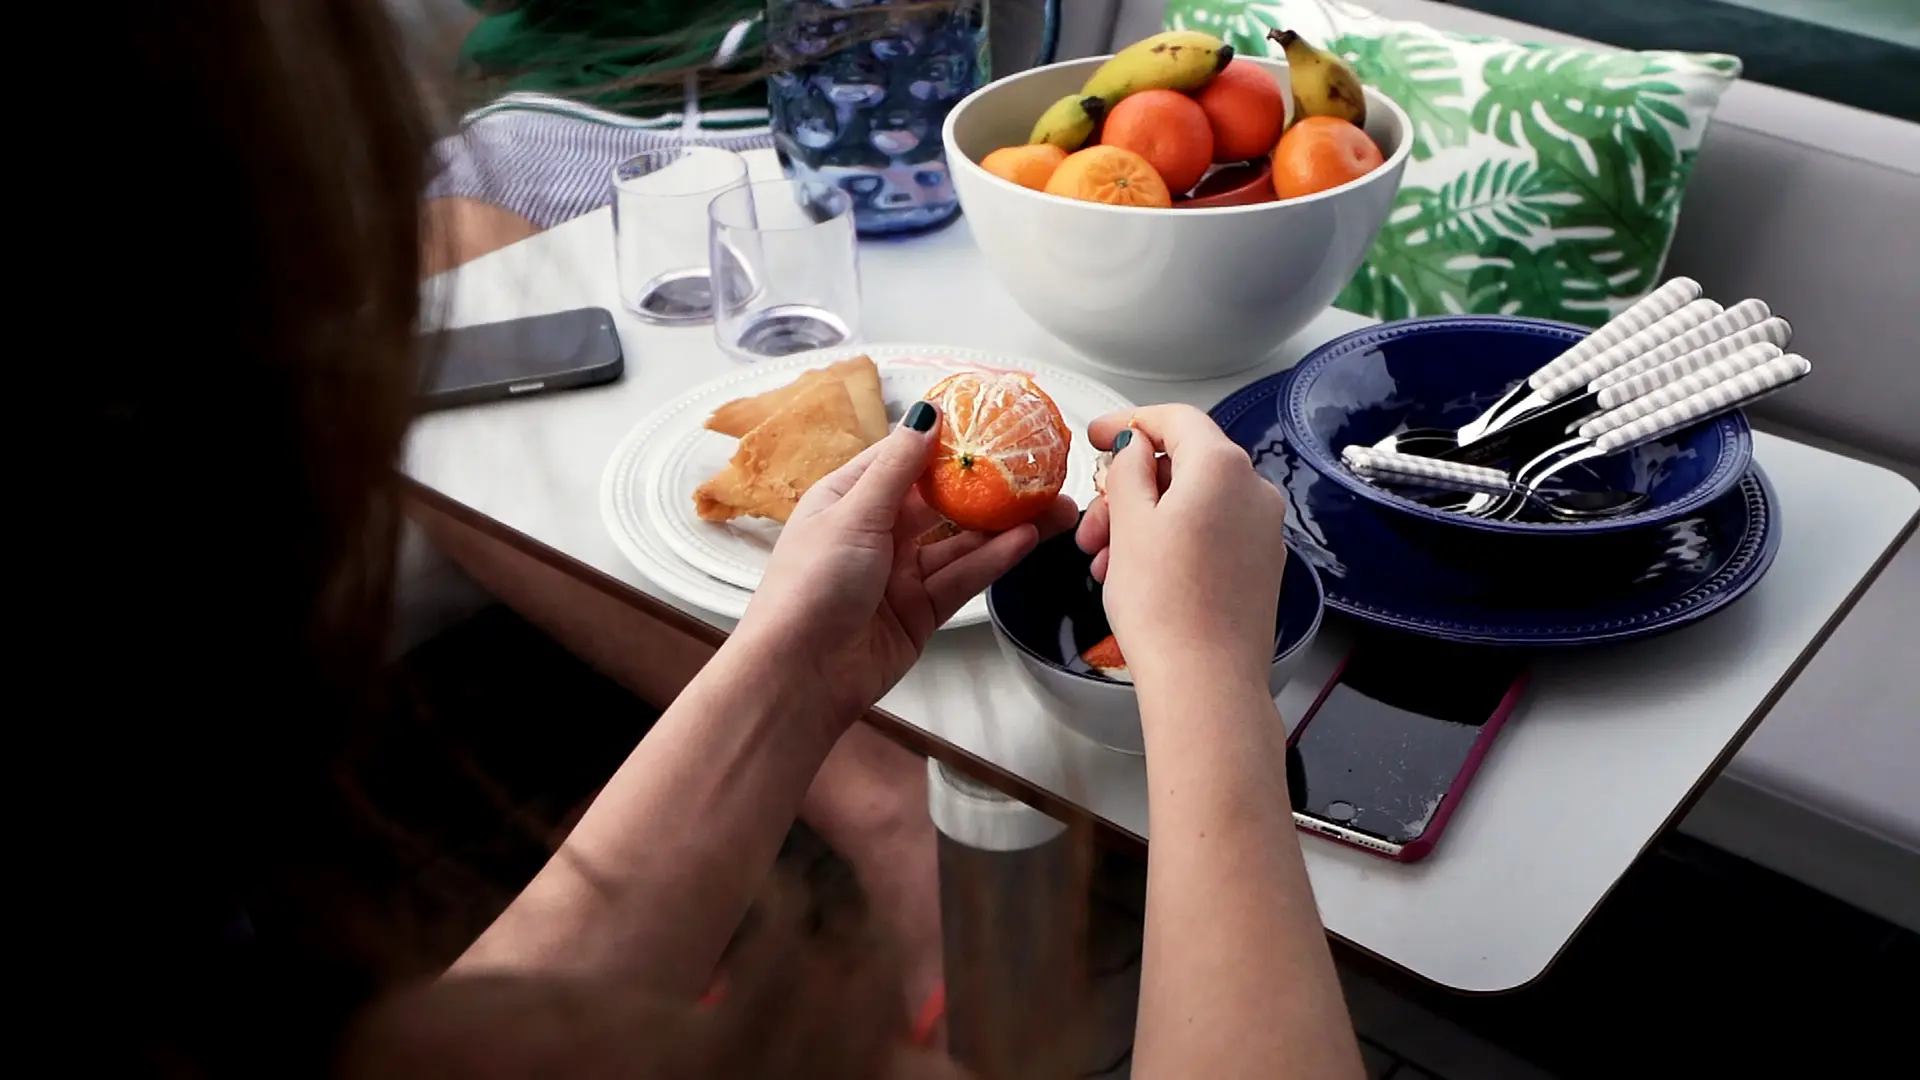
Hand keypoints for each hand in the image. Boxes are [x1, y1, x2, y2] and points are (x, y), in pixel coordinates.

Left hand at [734, 403, 1078, 727]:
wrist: (799, 676)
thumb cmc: (809, 587)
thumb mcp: (853, 514)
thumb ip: (897, 468)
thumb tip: (926, 415)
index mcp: (847, 499)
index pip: (904, 459)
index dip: (946, 442)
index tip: (991, 424)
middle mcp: (874, 533)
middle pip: (940, 502)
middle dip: (987, 487)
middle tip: (1036, 471)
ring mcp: (899, 574)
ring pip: (960, 542)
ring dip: (1004, 525)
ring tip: (1051, 506)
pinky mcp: (919, 612)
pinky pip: (962, 578)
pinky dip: (993, 559)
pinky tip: (1026, 540)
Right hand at [1075, 404, 1288, 693]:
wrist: (1206, 681)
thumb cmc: (1164, 604)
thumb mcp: (1130, 523)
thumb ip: (1129, 469)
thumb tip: (1133, 444)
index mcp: (1222, 467)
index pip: (1175, 420)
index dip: (1129, 421)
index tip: (1096, 435)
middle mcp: (1253, 492)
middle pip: (1181, 466)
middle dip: (1128, 490)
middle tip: (1091, 524)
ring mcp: (1262, 531)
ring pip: (1191, 505)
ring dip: (1142, 522)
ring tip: (1104, 563)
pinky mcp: (1259, 566)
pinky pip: (1208, 535)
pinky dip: (1169, 542)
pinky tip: (1135, 575)